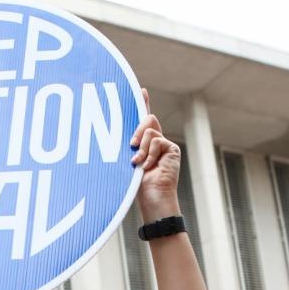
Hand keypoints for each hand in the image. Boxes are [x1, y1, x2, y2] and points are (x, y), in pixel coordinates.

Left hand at [131, 90, 180, 222]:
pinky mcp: (172, 149)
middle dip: (136, 130)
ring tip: (138, 163)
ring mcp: (164, 144)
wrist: (152, 199)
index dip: (142, 102)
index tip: (140, 90)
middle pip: (146, 118)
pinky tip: (148, 166)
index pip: (142, 118)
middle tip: (131, 146)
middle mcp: (155, 141)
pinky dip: (150, 154)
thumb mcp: (125, 162)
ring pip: (150, 129)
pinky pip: (157, 140)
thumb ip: (126, 147)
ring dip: (141, 148)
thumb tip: (116, 139)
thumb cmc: (135, 186)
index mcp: (143, 143)